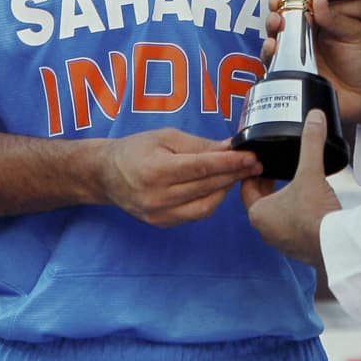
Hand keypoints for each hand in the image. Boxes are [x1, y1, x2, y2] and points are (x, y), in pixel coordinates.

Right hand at [103, 129, 261, 227]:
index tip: (252, 157)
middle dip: (234, 174)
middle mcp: (157, 197)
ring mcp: (159, 214)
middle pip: (206, 186)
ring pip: (205, 205)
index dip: (230, 162)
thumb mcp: (165, 137)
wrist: (105, 174)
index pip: (202, 168)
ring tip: (238, 174)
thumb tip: (230, 147)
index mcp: (156, 170)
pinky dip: (211, 200)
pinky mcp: (161, 223)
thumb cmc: (135, 149)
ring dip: (226, 189)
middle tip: (255, 164)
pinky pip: (195, 214)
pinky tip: (219, 187)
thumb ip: (199, 145)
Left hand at [241, 110, 340, 268]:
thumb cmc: (315, 213)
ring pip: (275, 214)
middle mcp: (265, 230)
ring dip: (281, 200)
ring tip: (295, 183)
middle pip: (260, 200)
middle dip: (268, 184)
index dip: (254, 170)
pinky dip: (294, 214)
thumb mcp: (310, 171)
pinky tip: (308, 204)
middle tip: (278, 168)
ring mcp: (281, 241)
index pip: (247, 186)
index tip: (264, 160)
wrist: (335, 246)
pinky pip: (289, 226)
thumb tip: (315, 116)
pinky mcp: (297, 248)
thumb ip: (311, 142)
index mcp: (258, 213)